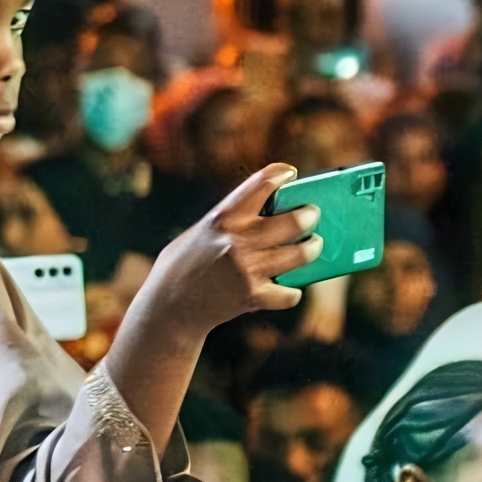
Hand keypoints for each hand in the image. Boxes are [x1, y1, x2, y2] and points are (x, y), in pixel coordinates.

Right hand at [129, 165, 315, 341]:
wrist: (169, 307)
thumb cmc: (185, 264)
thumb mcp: (203, 231)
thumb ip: (233, 221)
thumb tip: (274, 215)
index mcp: (223, 217)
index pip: (263, 183)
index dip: (281, 174)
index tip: (290, 174)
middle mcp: (238, 240)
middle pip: (296, 220)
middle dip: (310, 215)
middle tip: (312, 215)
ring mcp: (248, 269)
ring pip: (302, 254)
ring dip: (313, 248)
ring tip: (313, 245)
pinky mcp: (253, 297)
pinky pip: (290, 293)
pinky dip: (291, 291)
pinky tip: (287, 287)